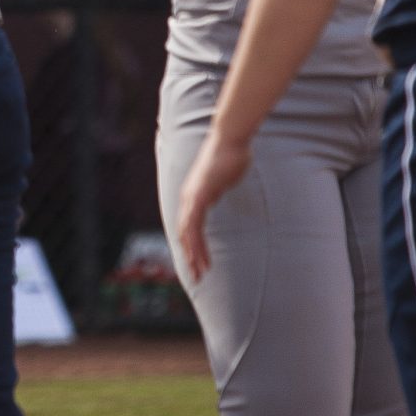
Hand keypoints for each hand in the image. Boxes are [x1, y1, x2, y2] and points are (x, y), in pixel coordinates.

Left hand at [172, 131, 250, 283]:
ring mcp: (191, 197)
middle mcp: (188, 197)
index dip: (192, 244)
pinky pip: (194, 225)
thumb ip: (217, 188)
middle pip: (184, 233)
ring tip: (200, 273)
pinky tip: (199, 257)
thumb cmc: (231, 154)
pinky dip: (195, 243)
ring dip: (194, 255)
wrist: (230, 139)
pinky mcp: (198, 196)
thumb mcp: (223, 178)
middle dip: (191, 256)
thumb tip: (216, 193)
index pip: (189, 226)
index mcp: (193, 195)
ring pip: (187, 233)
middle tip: (197, 276)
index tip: (198, 262)